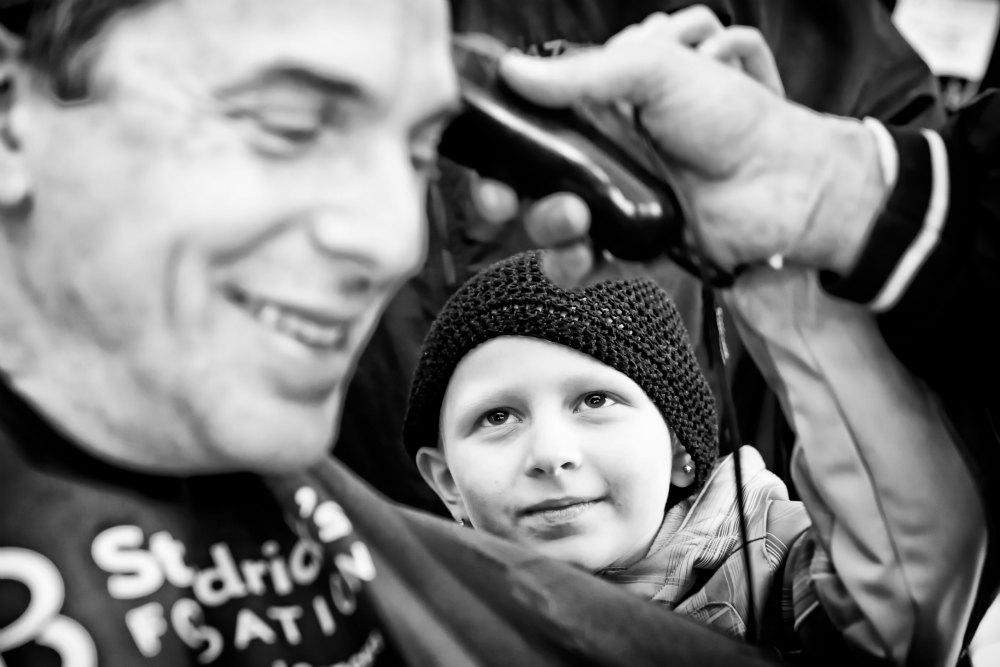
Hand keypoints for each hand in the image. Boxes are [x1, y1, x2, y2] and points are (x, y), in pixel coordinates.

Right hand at [496, 6, 881, 282]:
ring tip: (576, 217)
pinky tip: (584, 254)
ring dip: (546, 225)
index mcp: (600, 107)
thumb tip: (515, 72)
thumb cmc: (735, 116)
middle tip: (502, 196)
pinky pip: (582, 263)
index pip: (530, 124)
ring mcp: (614, 200)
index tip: (484, 151)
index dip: (500, 142)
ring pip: (548, 223)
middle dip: (504, 193)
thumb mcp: (658, 68)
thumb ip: (583, 73)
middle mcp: (601, 155)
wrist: (787, 181)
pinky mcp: (629, 242)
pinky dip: (573, 265)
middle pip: (526, 180)